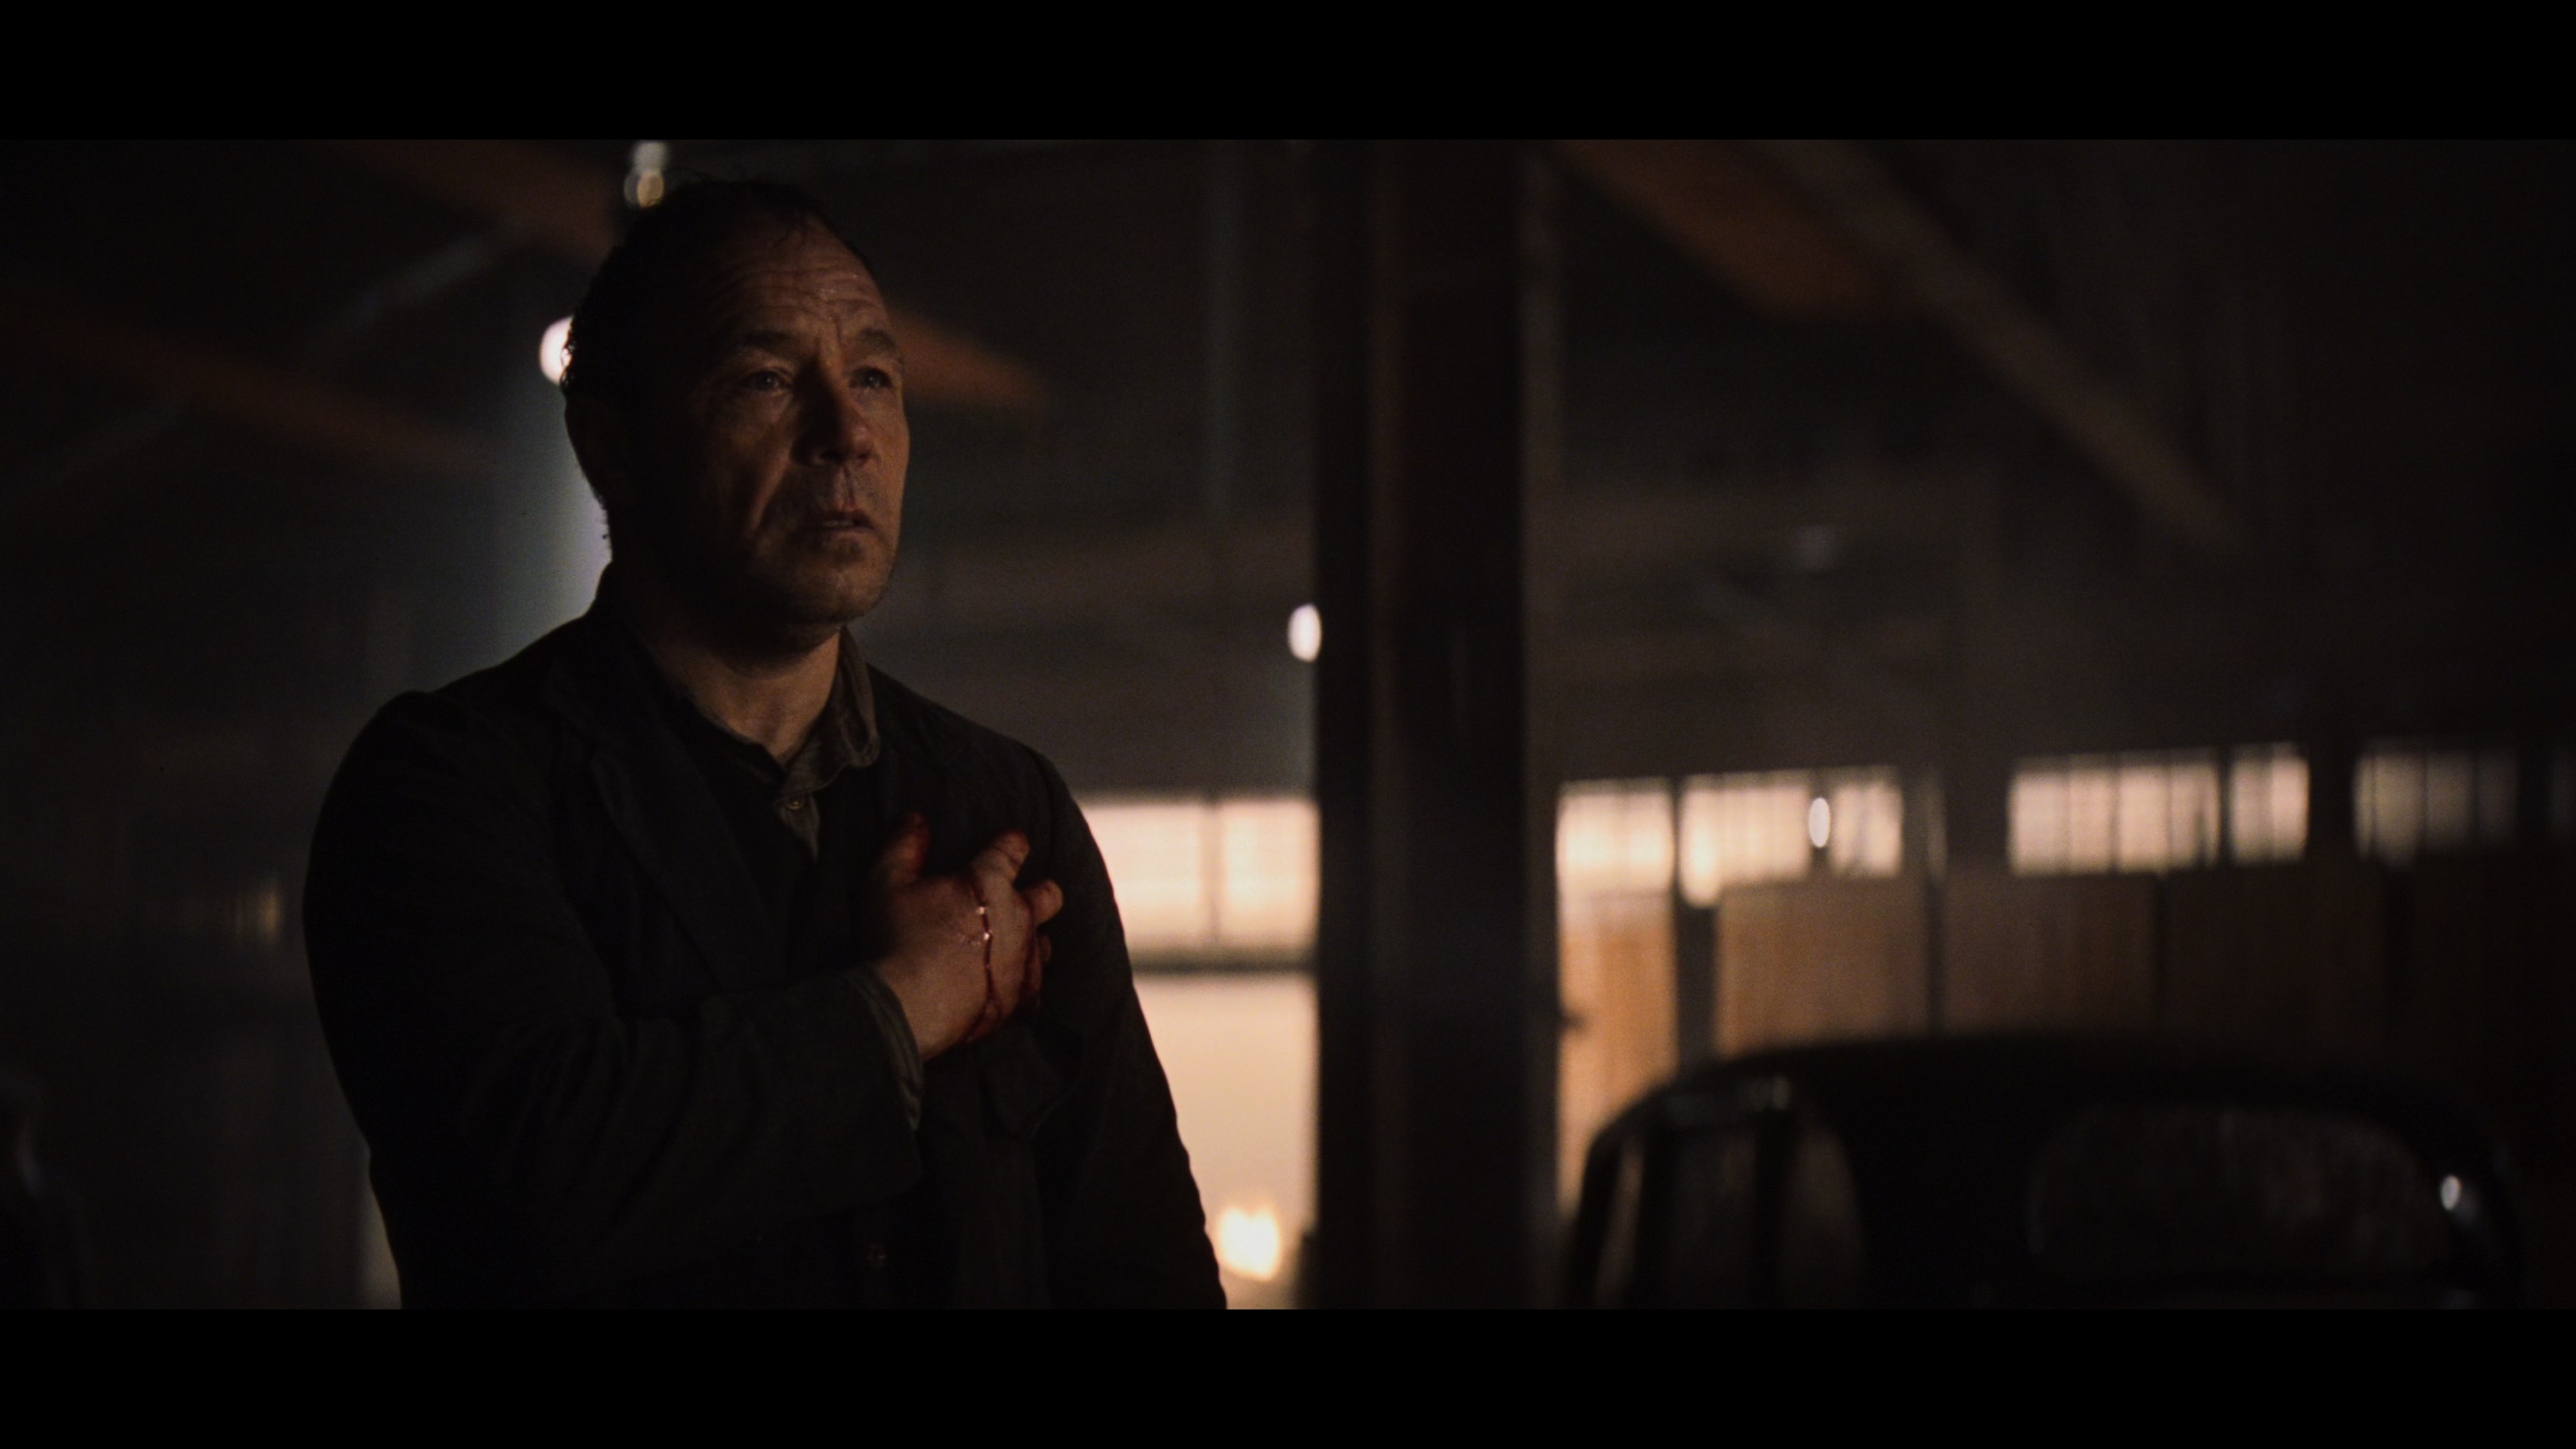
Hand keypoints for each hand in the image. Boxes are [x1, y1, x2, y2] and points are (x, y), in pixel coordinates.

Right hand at [871, 817, 1063, 1059]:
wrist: (909, 1007)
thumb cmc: (897, 939)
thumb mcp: (886, 883)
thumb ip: (903, 846)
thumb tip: (916, 819)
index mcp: (990, 883)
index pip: (1012, 850)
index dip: (1012, 842)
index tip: (1012, 841)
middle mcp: (1018, 919)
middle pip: (1048, 896)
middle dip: (1041, 891)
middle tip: (1025, 894)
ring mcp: (1023, 962)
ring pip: (1044, 944)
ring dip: (1032, 940)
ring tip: (1013, 943)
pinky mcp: (1018, 1000)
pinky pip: (1033, 992)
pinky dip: (1023, 986)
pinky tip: (1010, 988)